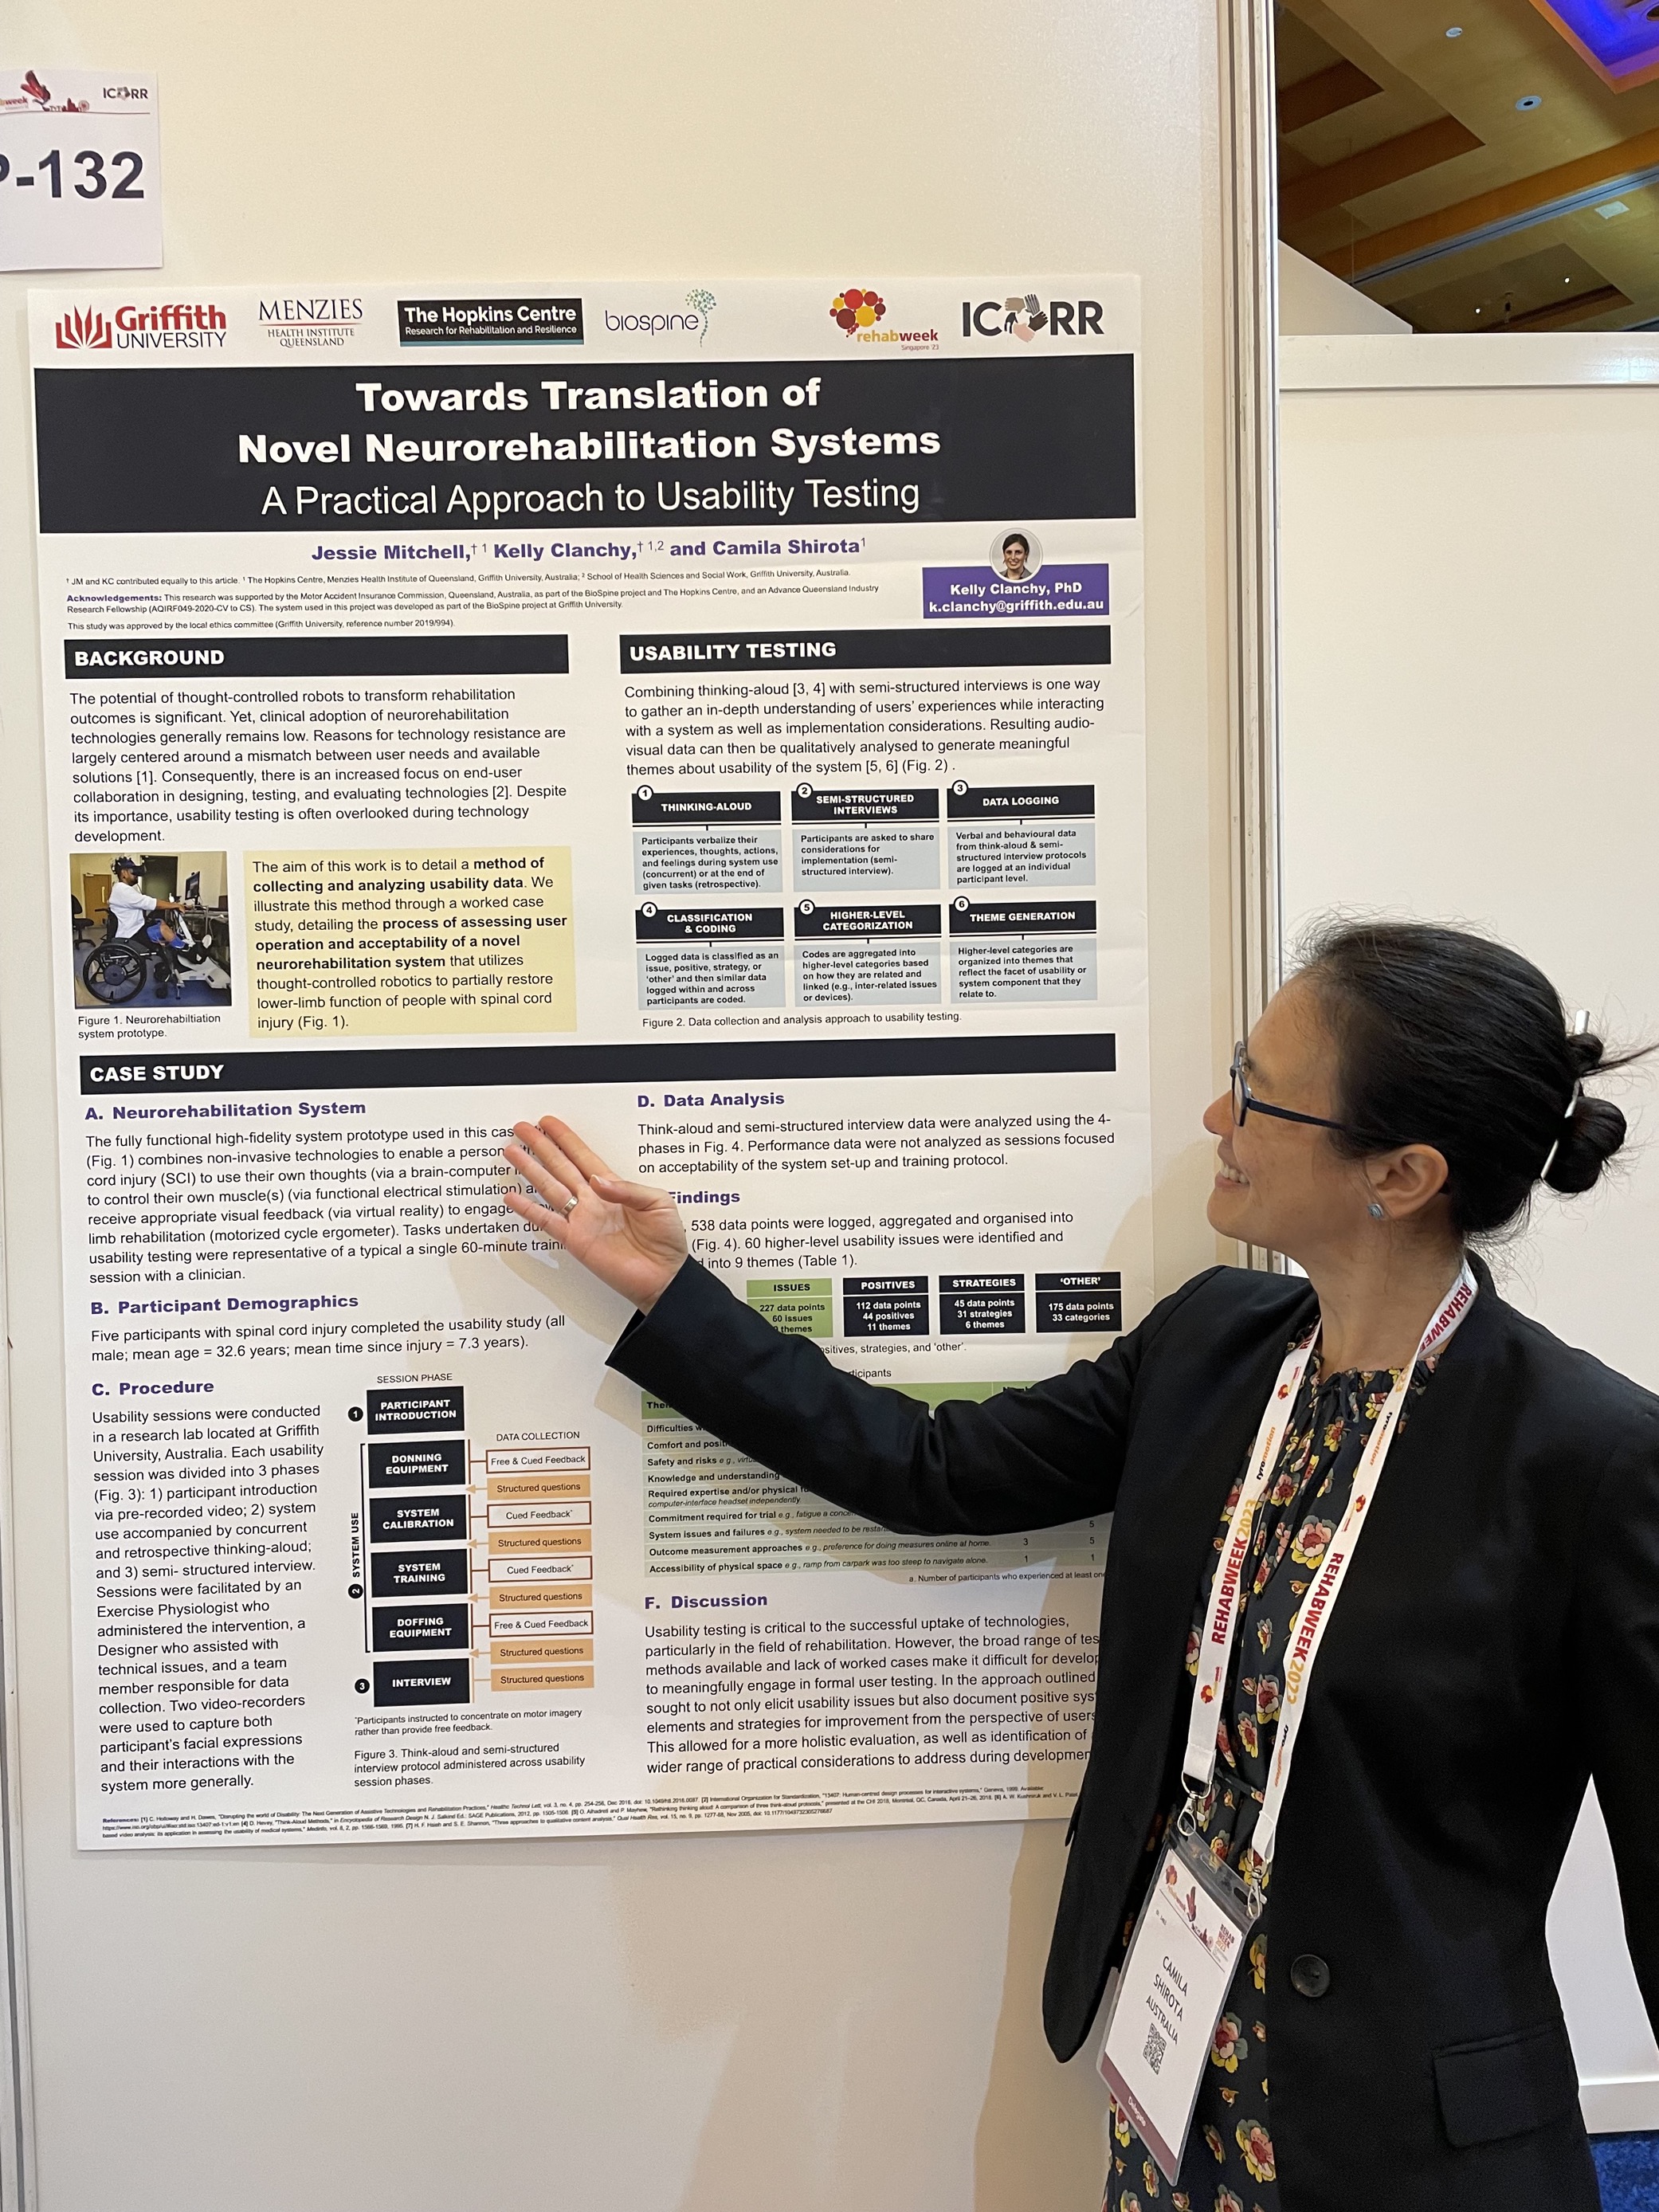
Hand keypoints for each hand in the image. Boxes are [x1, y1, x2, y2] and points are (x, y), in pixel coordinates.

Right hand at [502, 1116, 687, 1311]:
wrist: (664, 1276)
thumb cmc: (666, 1241)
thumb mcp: (658, 1202)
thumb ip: (628, 1189)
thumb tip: (598, 1180)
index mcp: (614, 1187)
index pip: (584, 1156)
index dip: (566, 1138)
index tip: (548, 1123)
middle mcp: (593, 1200)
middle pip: (561, 1166)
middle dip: (541, 1146)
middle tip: (523, 1129)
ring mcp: (582, 1219)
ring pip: (549, 1188)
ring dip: (530, 1170)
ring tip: (512, 1153)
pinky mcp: (575, 1240)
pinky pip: (547, 1222)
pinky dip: (528, 1210)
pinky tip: (513, 1196)